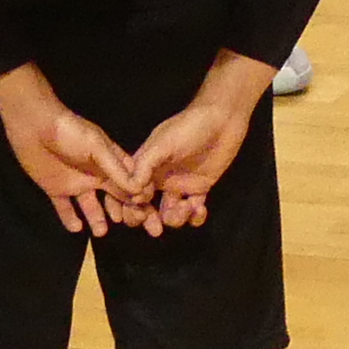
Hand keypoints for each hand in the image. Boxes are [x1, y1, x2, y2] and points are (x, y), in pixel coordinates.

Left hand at [0, 68, 143, 235]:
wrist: (34, 125)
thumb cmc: (70, 133)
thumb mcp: (97, 147)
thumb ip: (116, 169)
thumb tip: (139, 190)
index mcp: (109, 162)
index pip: (130, 183)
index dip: (139, 198)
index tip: (147, 214)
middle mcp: (96, 175)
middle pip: (115, 197)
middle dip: (125, 212)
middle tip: (132, 226)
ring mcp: (76, 182)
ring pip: (91, 206)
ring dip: (97, 219)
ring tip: (101, 232)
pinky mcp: (56, 188)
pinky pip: (65, 208)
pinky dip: (70, 219)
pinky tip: (77, 228)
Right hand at [119, 53, 270, 231]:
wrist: (222, 120)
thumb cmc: (189, 127)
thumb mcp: (162, 143)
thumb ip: (145, 165)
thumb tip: (131, 189)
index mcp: (145, 167)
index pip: (128, 191)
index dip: (126, 206)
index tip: (134, 215)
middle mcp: (159, 179)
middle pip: (145, 208)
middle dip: (147, 220)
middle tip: (155, 228)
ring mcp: (180, 185)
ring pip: (169, 214)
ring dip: (175, 218)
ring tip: (186, 208)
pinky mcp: (199, 188)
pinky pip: (193, 212)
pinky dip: (195, 217)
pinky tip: (199, 209)